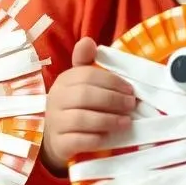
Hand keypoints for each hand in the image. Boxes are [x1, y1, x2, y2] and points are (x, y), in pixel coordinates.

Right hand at [42, 37, 136, 174]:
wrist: (57, 139)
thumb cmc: (76, 106)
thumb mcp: (81, 84)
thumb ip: (87, 63)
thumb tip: (87, 41)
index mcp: (64, 80)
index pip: (88, 75)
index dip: (112, 82)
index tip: (130, 90)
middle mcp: (56, 99)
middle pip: (85, 96)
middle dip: (113, 100)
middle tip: (131, 105)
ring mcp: (55, 122)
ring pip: (82, 119)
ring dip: (108, 120)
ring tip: (126, 121)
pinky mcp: (58, 143)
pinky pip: (78, 141)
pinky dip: (96, 139)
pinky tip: (108, 137)